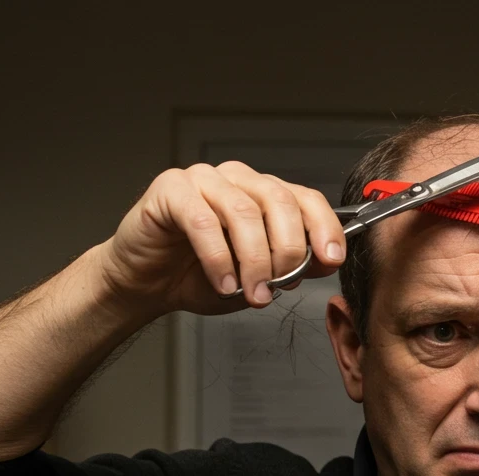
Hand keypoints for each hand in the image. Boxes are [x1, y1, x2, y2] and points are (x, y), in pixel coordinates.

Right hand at [94, 162, 345, 315]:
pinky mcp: (171, 189)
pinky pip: (203, 222)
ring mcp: (203, 179)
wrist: (146, 284)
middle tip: (279, 286)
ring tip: (252, 293)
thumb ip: (293, 267)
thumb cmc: (198, 276)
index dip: (324, 227)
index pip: (304, 198)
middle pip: (278, 202)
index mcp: (262, 194)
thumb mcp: (257, 279)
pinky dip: (218, 258)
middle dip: (287, 250)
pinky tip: (223, 283)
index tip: (332, 258)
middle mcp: (237, 180)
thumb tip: (327, 261)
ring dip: (254, 260)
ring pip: (244, 213)